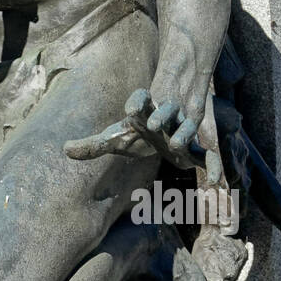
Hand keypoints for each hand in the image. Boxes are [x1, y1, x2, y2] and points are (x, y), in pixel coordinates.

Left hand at [65, 88, 222, 183]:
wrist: (171, 128)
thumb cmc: (138, 132)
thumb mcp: (117, 137)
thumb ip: (94, 145)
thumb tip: (64, 149)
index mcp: (144, 111)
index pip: (140, 99)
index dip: (136, 101)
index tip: (129, 108)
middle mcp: (166, 116)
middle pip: (164, 109)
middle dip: (160, 115)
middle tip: (151, 124)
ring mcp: (184, 129)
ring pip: (187, 126)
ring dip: (182, 134)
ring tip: (175, 145)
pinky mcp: (199, 146)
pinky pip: (208, 155)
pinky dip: (213, 166)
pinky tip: (216, 181)